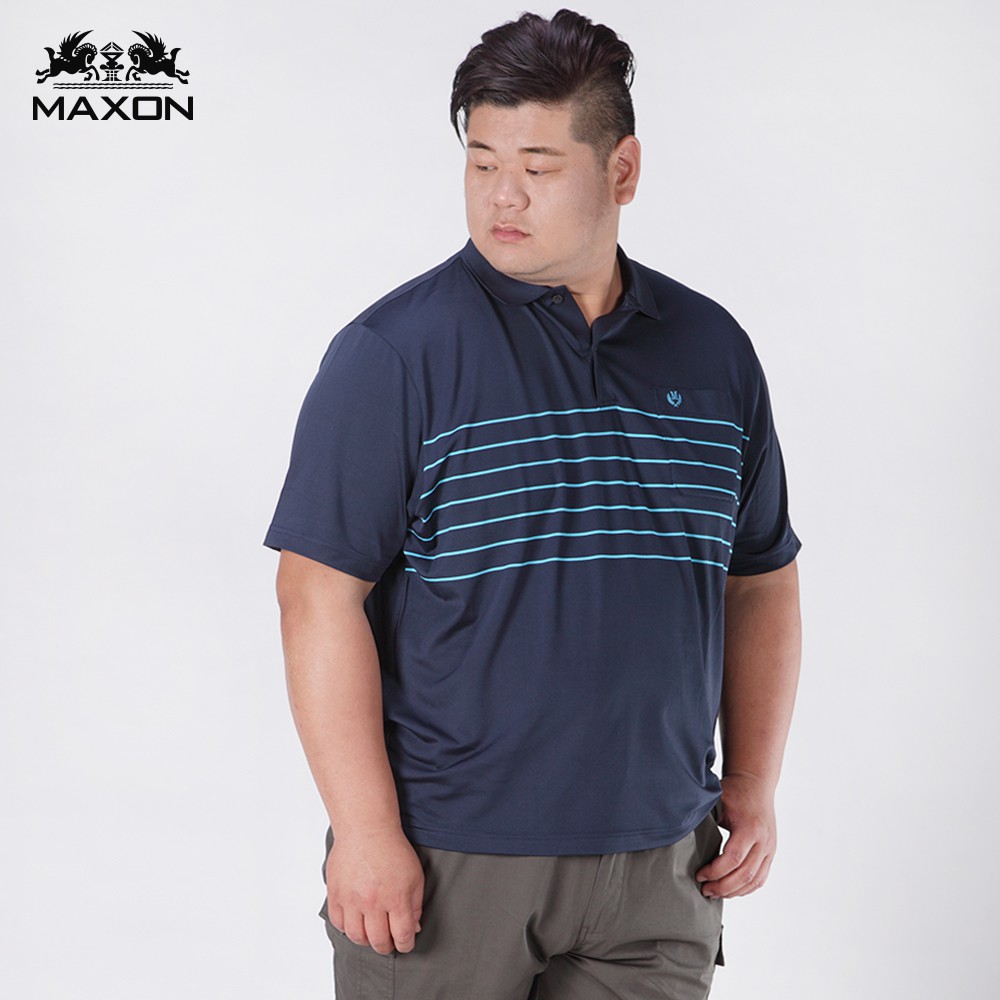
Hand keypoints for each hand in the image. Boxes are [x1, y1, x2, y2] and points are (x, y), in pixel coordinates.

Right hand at [325, 826, 424, 953]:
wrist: (366, 828)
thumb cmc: (392, 849)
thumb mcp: (415, 875)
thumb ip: (415, 904)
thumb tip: (413, 928)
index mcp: (396, 898)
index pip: (402, 936)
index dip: (406, 945)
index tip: (405, 943)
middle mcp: (373, 902)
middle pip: (378, 941)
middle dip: (386, 946)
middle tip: (388, 942)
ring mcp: (352, 900)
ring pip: (357, 937)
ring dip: (366, 939)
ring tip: (371, 932)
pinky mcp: (335, 894)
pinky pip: (338, 923)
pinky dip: (347, 927)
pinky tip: (355, 920)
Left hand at [695, 773, 776, 898]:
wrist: (756, 782)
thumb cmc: (734, 790)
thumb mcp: (717, 801)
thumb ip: (705, 820)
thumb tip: (682, 836)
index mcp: (750, 828)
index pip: (733, 858)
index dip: (715, 871)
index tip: (699, 875)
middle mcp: (763, 841)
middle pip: (745, 874)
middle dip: (723, 886)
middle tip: (705, 890)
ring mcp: (770, 848)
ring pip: (754, 880)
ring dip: (734, 891)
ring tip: (715, 893)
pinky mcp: (770, 852)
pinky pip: (761, 878)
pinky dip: (746, 888)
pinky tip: (731, 890)